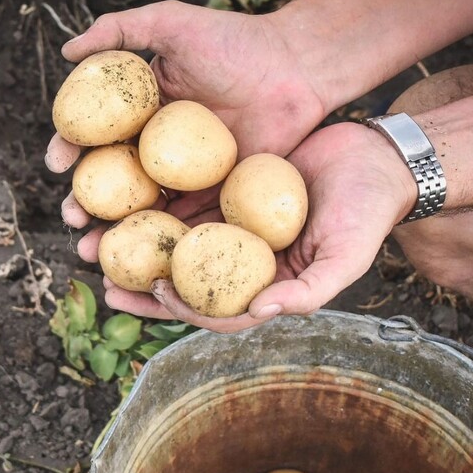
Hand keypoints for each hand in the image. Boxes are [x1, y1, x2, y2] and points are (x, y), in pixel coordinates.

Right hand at [47, 0, 329, 224]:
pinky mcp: (214, 195)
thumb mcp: (171, 23)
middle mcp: (156, 146)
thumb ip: (118, 30)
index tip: (57, 163)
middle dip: (83, 203)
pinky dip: (158, 242)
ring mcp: (184, 175)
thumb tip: (67, 50)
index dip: (70, 149)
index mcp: (139, 110)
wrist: (295, 69)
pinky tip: (140, 260)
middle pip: (110, 181)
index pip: (95, 135)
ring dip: (112, 233)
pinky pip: (182, 221)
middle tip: (71, 218)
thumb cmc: (234, 41)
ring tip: (90, 249)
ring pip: (140, 209)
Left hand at [87, 122, 416, 332]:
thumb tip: (257, 315)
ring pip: (176, 244)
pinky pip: (184, 202)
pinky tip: (125, 196)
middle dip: (142, 287)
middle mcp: (243, 264)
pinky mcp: (226, 193)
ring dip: (138, 246)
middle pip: (184, 283)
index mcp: (267, 289)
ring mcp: (232, 229)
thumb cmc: (367, 212)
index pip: (216, 312)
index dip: (182, 308)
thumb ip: (308, 291)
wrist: (375, 157)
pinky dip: (156, 205)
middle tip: (104, 281)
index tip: (152, 290)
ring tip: (97, 240)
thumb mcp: (345, 257)